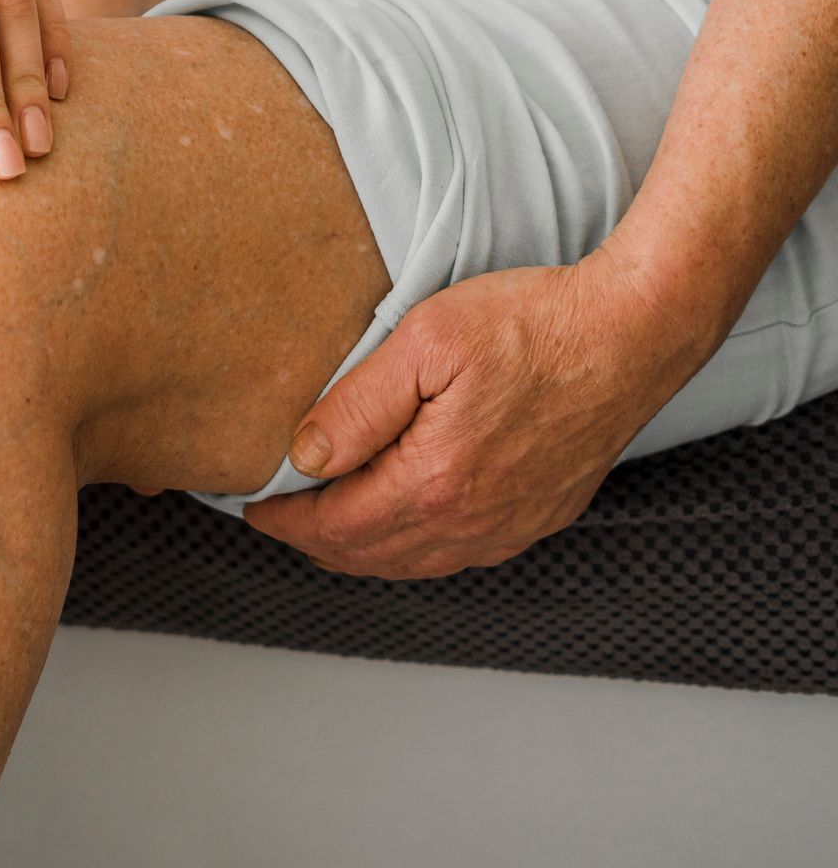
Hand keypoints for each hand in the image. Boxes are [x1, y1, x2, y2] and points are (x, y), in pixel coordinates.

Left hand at [243, 256, 710, 578]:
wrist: (633, 332)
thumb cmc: (534, 325)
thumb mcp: (425, 343)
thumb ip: (357, 407)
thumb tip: (304, 458)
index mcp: (434, 483)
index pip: (336, 525)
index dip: (286, 520)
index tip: (253, 508)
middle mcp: (475, 521)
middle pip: (371, 555)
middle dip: (316, 542)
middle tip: (279, 519)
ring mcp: (513, 525)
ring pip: (417, 562)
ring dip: (364, 551)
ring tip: (327, 527)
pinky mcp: (541, 514)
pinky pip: (462, 552)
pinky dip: (415, 549)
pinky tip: (402, 524)